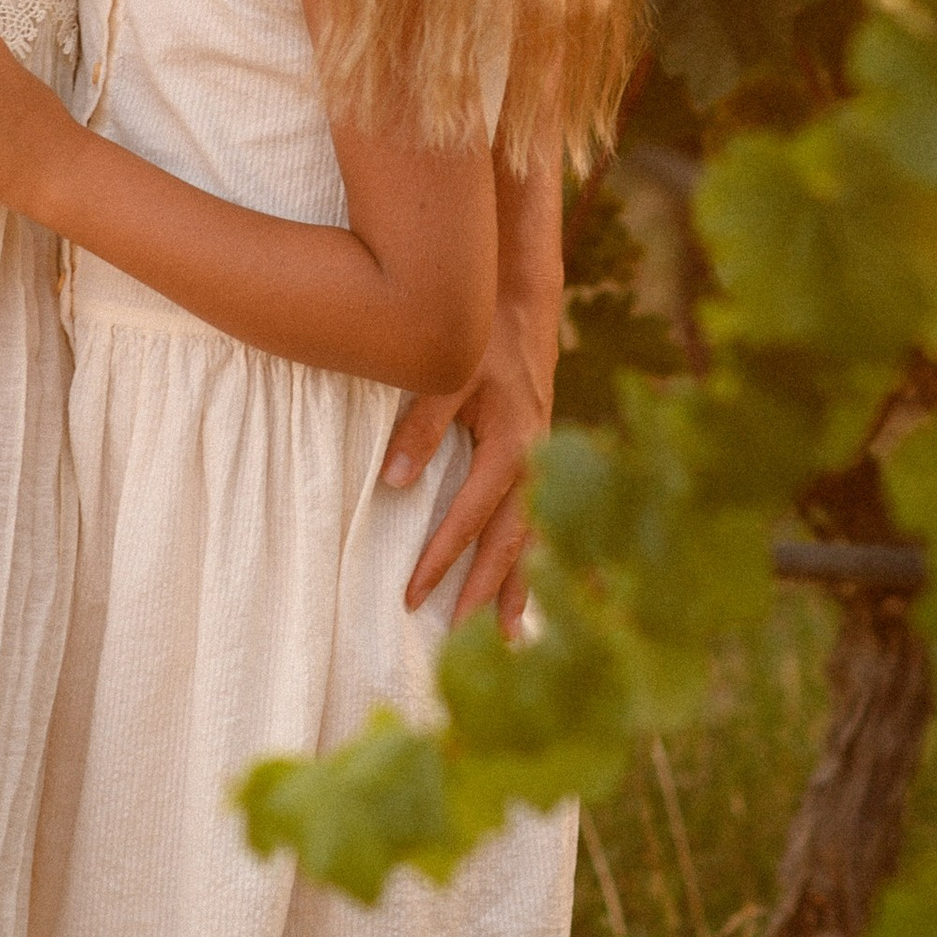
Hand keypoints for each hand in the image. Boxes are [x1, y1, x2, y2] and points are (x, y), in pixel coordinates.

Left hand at [385, 284, 558, 632]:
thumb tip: (394, 482)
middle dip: (485, 591)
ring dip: (519, 584)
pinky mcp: (539, 451)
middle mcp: (534, 460)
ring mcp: (542, 458)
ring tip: (509, 635)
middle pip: (511, 541)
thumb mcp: (447, 371)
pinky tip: (525, 578)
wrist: (521, 297)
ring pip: (531, 534)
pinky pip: (537, 514)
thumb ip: (422, 425)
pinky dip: (530, 551)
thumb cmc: (481, 332)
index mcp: (512, 444)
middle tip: (461, 639)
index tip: (412, 596)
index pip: (471, 517)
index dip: (441, 558)